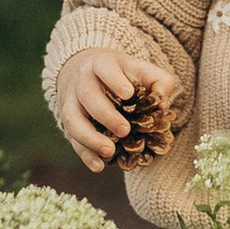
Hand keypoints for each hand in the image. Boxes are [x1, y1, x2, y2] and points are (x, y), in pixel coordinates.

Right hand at [57, 51, 156, 169]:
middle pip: (88, 95)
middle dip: (106, 114)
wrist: (84, 70)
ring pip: (73, 119)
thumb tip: (162, 106)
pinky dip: (84, 154)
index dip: (115, 80)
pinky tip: (99, 166)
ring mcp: (71, 101)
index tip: (128, 94)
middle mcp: (82, 81)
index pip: (105, 68)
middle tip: (125, 130)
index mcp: (101, 63)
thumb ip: (160, 82)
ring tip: (109, 151)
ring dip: (90, 138)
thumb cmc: (121, 73)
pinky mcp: (68, 121)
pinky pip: (72, 138)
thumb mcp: (142, 69)